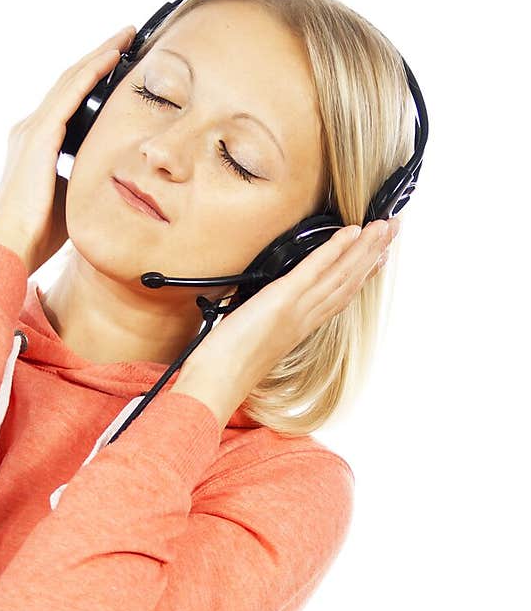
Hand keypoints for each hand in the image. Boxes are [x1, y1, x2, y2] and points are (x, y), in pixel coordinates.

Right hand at [0, 24, 136, 274]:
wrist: (12, 244)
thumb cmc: (38, 233)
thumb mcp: (69, 198)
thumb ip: (84, 178)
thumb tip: (110, 177)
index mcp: (35, 145)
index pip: (67, 102)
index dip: (91, 80)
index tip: (115, 65)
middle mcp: (30, 130)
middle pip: (69, 82)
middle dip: (97, 58)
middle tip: (126, 37)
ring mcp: (33, 129)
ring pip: (71, 80)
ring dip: (100, 55)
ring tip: (126, 36)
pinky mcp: (40, 134)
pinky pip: (71, 93)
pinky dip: (92, 72)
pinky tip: (112, 57)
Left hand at [172, 216, 401, 427]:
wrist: (216, 384)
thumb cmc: (225, 370)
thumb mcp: (249, 341)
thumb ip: (264, 325)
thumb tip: (261, 313)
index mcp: (299, 329)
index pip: (337, 298)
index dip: (360, 277)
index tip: (377, 260)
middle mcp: (305, 319)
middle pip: (348, 283)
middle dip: (372, 255)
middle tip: (393, 231)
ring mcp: (297, 309)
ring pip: (340, 274)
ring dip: (365, 247)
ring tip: (385, 226)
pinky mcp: (283, 300)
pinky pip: (316, 270)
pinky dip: (335, 250)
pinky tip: (352, 232)